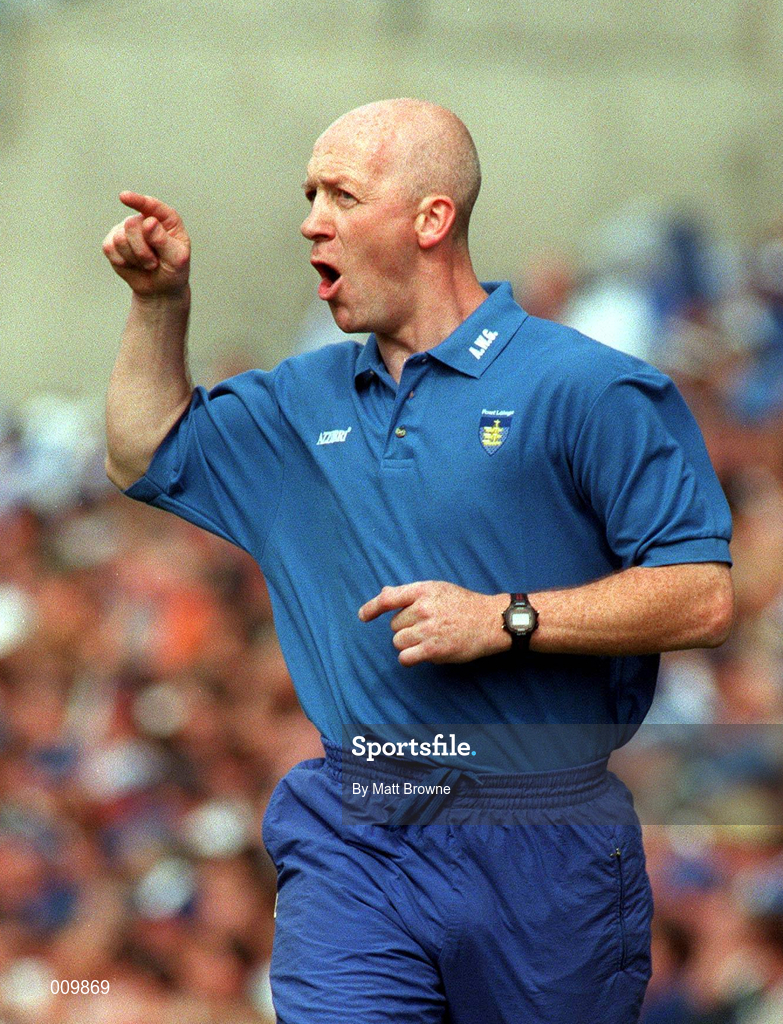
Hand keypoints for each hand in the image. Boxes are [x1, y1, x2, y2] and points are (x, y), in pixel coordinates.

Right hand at [102, 192, 189, 298]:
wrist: (161, 288)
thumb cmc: (173, 270)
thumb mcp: (177, 259)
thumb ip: (164, 241)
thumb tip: (149, 222)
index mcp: (166, 219)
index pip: (151, 206)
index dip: (137, 201)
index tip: (123, 197)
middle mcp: (144, 219)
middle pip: (131, 225)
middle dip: (142, 250)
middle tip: (154, 262)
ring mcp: (126, 229)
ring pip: (119, 238)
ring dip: (134, 258)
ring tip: (146, 264)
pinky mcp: (112, 242)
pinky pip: (109, 248)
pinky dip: (122, 261)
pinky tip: (132, 264)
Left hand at [358, 581, 508, 665]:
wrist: (490, 621)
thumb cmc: (464, 604)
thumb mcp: (438, 589)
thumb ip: (411, 593)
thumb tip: (384, 593)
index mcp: (423, 590)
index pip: (389, 598)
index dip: (372, 607)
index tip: (363, 616)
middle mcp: (423, 608)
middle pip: (394, 625)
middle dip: (406, 628)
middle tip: (427, 626)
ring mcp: (428, 629)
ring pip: (398, 642)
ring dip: (408, 644)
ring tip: (429, 639)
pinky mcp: (433, 649)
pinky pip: (405, 657)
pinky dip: (410, 658)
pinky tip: (421, 654)